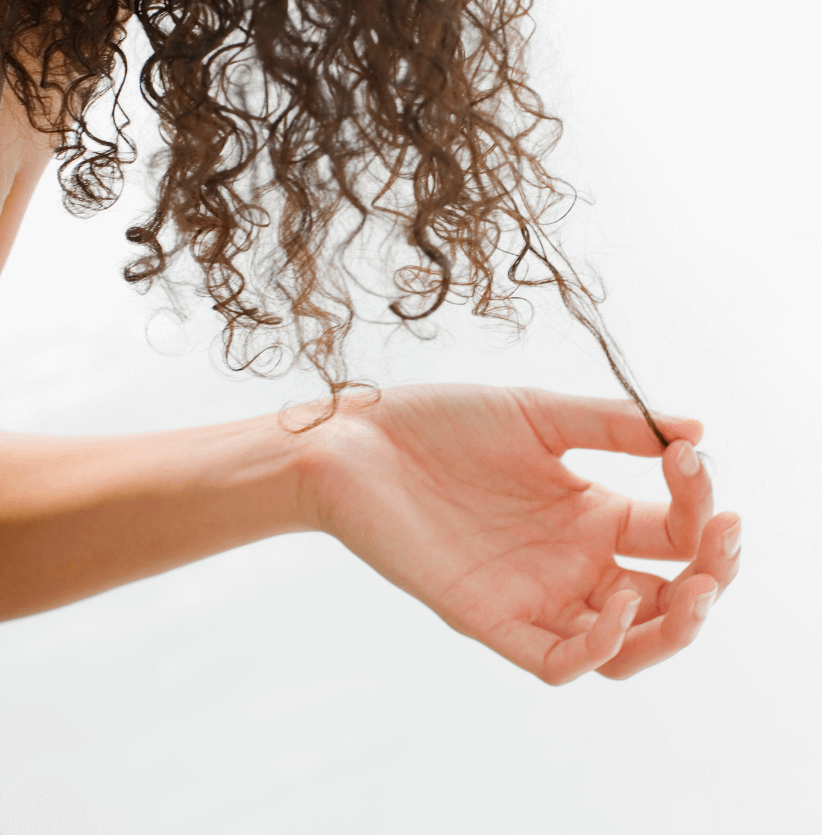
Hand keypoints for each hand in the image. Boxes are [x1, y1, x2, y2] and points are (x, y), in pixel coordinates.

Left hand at [303, 384, 740, 683]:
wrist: (353, 441)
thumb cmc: (437, 423)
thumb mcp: (534, 414)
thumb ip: (610, 426)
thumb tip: (698, 427)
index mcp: (586, 514)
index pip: (673, 534)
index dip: (701, 508)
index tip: (690, 460)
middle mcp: (568, 563)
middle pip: (664, 603)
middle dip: (708, 582)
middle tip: (721, 544)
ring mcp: (530, 594)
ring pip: (624, 649)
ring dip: (670, 629)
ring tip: (693, 586)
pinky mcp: (485, 616)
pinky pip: (555, 660)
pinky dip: (596, 647)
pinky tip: (612, 600)